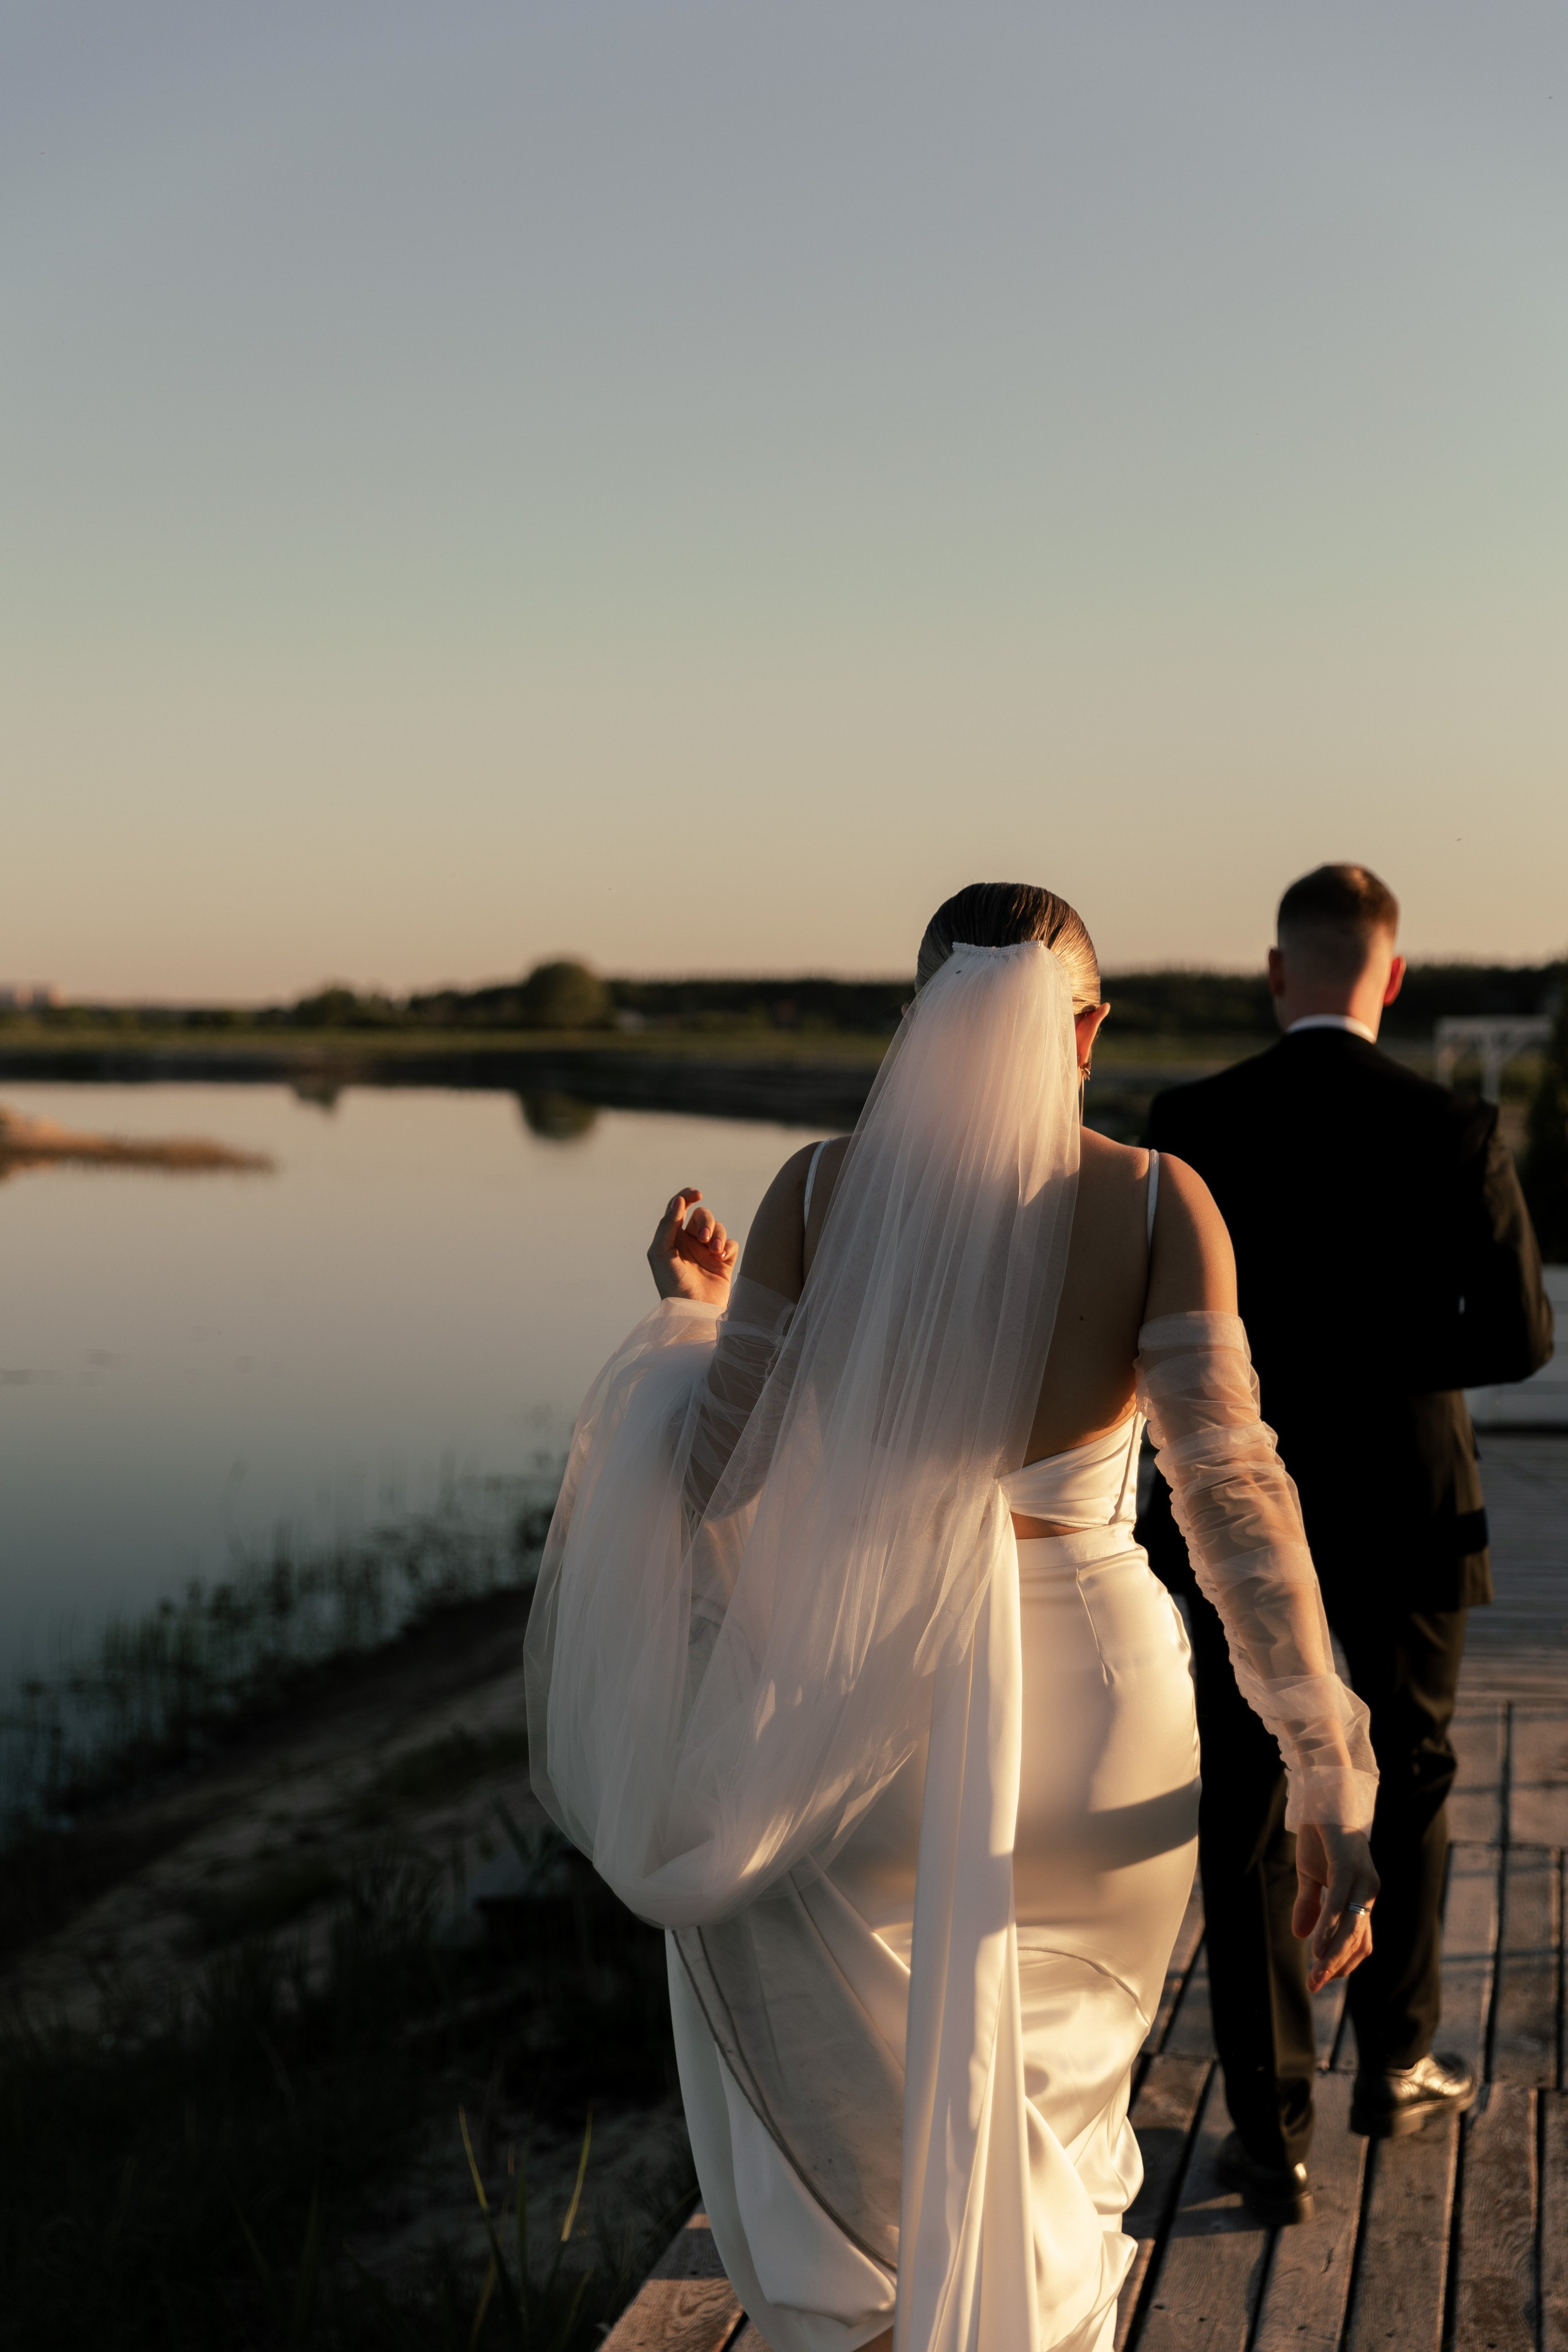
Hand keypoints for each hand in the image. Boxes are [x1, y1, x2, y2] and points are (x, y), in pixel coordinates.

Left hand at [648, 1188, 737, 1306]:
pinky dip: (729, 1245)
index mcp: (672, 1238)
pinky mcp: (724, 1262)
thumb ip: (668, 1225)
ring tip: (714, 1250)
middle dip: (705, 1222)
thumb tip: (678, 1200)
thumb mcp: (660, 1253)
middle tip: (702, 1239)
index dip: (688, 1196)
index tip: (697, 1194)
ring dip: (718, 1234)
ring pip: (719, 1228)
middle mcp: (690, 1243)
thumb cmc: (671, 1284)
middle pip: (702, 1216)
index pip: (679, 1208)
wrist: (693, 1311)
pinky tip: (722, 1257)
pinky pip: (732, 1243)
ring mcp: (708, 1252)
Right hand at [1293, 1821, 1379, 1990]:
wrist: (1322, 1795)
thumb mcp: (1310, 1874)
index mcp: (1361, 1896)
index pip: (1358, 1942)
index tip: (1319, 1979)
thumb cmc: (1319, 1833)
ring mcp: (1361, 1879)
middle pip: (1357, 1941)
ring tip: (1316, 1974)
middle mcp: (1368, 1891)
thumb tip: (1300, 1936)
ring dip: (1333, 1955)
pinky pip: (1339, 1904)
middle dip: (1336, 1967)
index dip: (1341, 1963)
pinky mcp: (1348, 1866)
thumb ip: (1309, 1904)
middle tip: (1314, 1986)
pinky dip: (1329, 1928)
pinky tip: (1317, 1946)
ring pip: (1351, 1928)